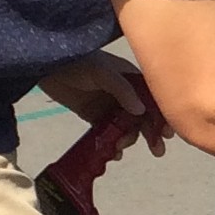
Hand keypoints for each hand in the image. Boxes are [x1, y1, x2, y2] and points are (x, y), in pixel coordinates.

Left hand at [41, 51, 169, 157]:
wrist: (47, 66)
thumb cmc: (79, 62)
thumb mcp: (103, 73)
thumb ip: (122, 90)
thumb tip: (141, 111)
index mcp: (132, 80)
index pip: (153, 100)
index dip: (162, 116)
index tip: (167, 134)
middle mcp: (125, 94)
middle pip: (144, 117)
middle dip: (151, 133)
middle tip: (156, 151)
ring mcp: (110, 106)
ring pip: (127, 127)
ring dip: (129, 139)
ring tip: (121, 147)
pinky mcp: (94, 116)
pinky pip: (108, 133)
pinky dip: (112, 143)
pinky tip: (113, 152)